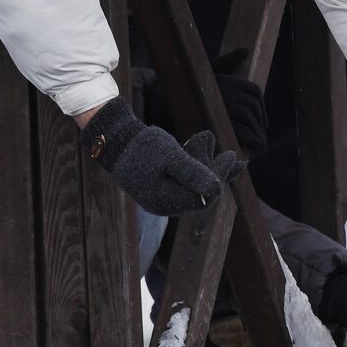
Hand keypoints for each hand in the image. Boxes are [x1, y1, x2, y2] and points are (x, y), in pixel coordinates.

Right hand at [80, 97, 243, 215]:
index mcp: (167, 201)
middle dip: (217, 173)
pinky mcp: (161, 187)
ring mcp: (162, 197)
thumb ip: (193, 172)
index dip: (221, 177)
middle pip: (201, 193)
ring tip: (226, 154)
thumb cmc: (142, 147)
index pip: (204, 196)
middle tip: (232, 154)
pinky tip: (213, 161)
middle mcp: (165, 205)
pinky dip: (199, 169)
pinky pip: (186, 182)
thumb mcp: (169, 156)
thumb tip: (217, 189)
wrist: (113, 141)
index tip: (232, 157)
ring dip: (210, 169)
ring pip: (195, 187)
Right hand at [141, 49, 267, 157]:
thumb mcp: (206, 72)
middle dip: (260, 124)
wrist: (161, 102)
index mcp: (228, 78)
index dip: (262, 109)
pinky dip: (249, 139)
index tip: (263, 122)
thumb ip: (226, 63)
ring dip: (257, 134)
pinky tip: (252, 148)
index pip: (254, 92)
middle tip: (262, 139)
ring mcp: (222, 104)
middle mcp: (227, 89)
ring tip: (260, 146)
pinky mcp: (217, 120)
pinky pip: (240, 130)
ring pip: (248, 118)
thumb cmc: (185, 88)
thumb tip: (244, 50)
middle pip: (253, 107)